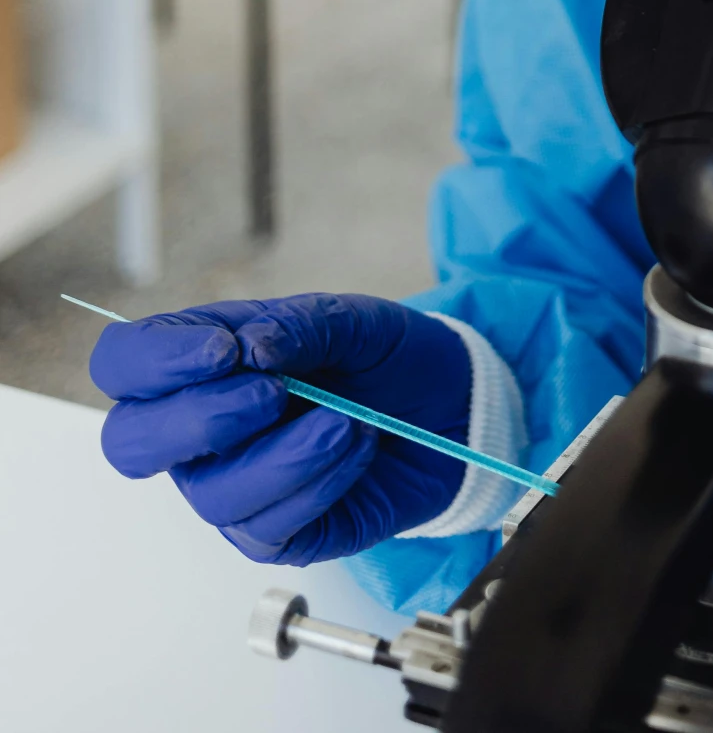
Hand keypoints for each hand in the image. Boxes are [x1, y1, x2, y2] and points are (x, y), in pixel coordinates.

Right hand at [92, 293, 471, 565]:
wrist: (450, 406)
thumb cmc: (384, 358)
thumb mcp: (350, 319)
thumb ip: (297, 325)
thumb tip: (251, 346)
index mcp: (200, 363)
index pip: (123, 363)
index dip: (154, 360)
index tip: (222, 349)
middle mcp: (200, 430)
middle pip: (131, 442)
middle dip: (198, 419)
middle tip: (272, 393)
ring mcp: (230, 485)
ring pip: (212, 493)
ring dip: (286, 454)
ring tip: (346, 421)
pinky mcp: (275, 532)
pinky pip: (268, 526)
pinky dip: (320, 482)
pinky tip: (356, 447)